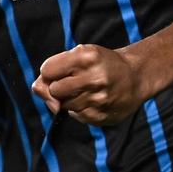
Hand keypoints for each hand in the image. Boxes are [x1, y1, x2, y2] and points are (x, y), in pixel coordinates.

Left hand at [31, 43, 150, 125]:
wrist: (135, 77)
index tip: (61, 71)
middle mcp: (94, 78)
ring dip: (69, 100)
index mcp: (87, 57)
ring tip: (85, 92)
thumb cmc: (101, 64)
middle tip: (73, 83)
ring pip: (63, 105)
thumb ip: (53, 68)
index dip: (50, 72)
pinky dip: (79, 110)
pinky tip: (92, 101)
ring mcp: (99, 99)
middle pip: (54, 90)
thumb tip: (37, 89)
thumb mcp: (80, 55)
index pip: (47, 70)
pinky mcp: (101, 116)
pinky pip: (76, 116)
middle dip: (58, 88)